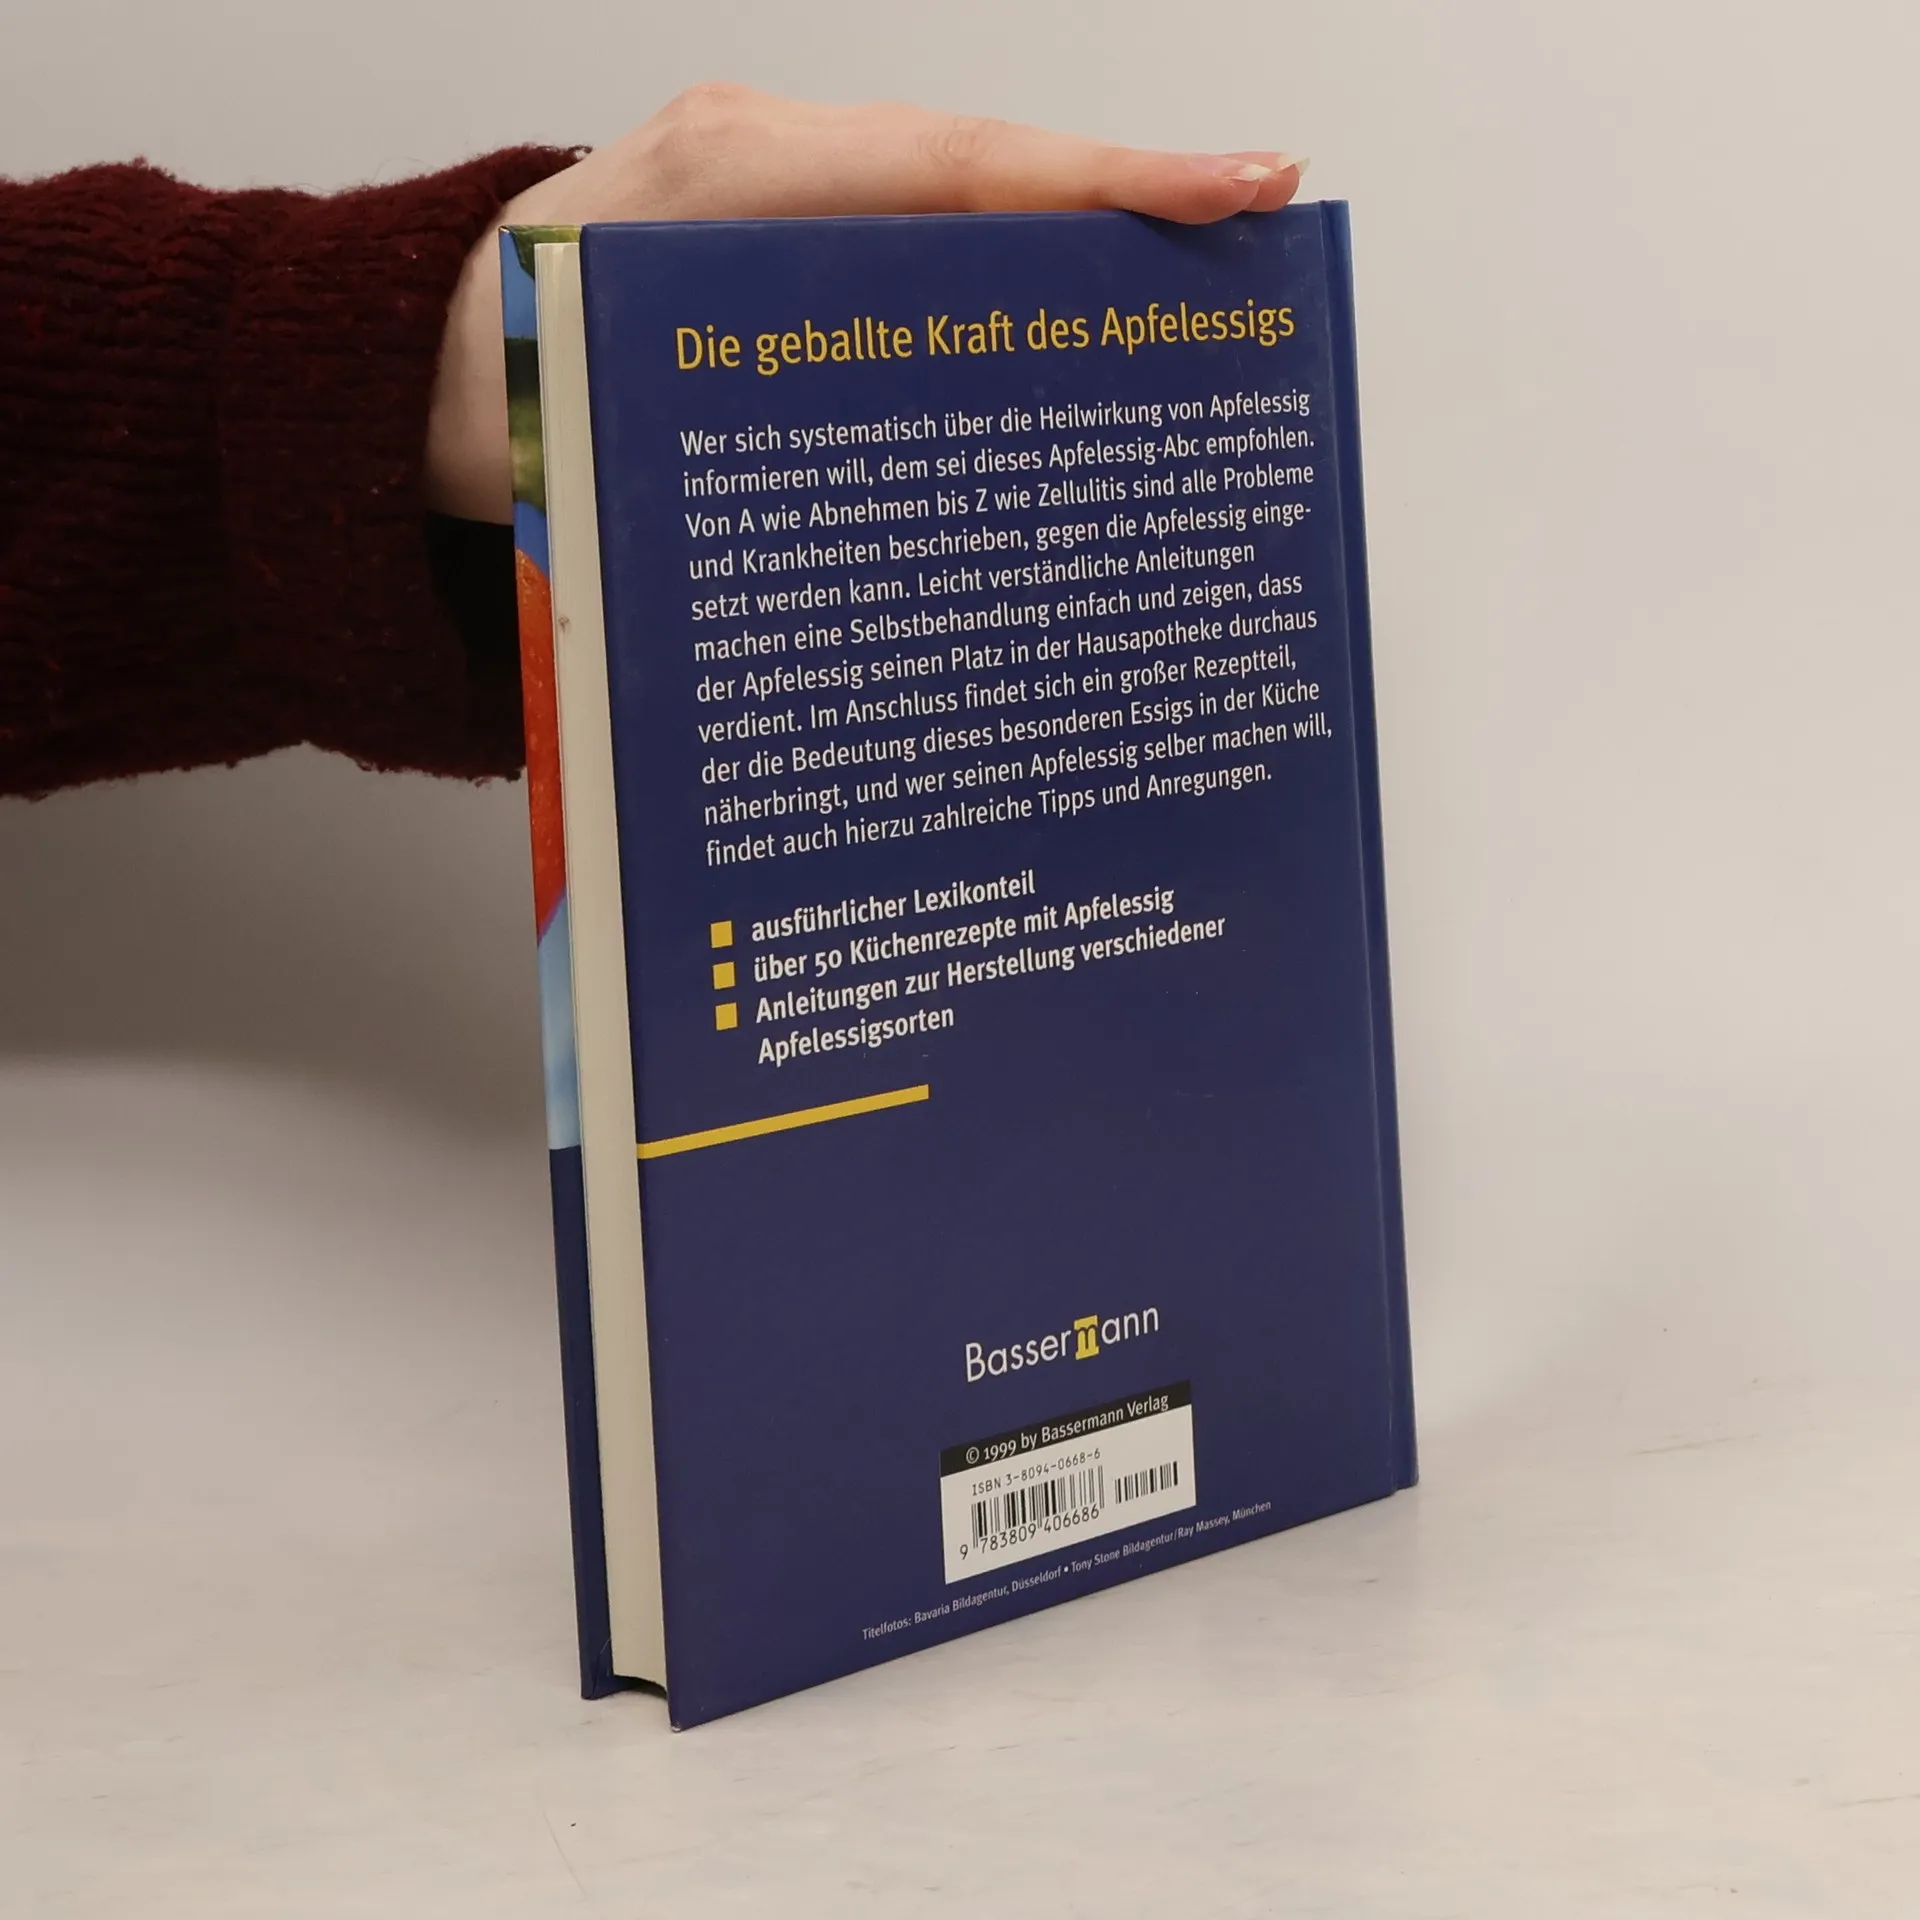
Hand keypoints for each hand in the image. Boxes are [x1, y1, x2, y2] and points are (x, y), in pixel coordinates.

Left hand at [425, 86, 1306, 521]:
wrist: (403, 379)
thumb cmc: (496, 404)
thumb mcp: (610, 422)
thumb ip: (743, 438)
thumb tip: (903, 528)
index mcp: (728, 184)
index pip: (954, 167)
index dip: (1101, 183)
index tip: (1235, 185)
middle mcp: (762, 157)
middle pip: (979, 172)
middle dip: (1121, 201)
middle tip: (1252, 235)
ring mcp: (769, 181)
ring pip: (952, 202)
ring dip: (1067, 240)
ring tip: (1188, 285)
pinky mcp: (772, 222)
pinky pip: (906, 234)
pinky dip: (990, 271)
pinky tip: (1056, 324)